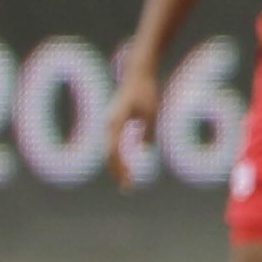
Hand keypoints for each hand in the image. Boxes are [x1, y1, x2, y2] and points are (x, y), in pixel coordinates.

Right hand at [105, 73, 160, 192]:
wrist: (138, 73)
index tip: (128, 183)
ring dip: (118, 165)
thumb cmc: (146, 91)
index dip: (120, 169)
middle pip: (110, 154)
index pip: (114, 152)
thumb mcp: (151, 113)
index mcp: (116, 122)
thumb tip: (144, 149)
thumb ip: (147, 131)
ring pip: (111, 150)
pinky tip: (126, 166)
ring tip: (126, 180)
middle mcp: (109, 123)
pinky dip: (119, 156)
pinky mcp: (115, 121)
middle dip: (118, 171)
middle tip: (128, 188)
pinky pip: (115, 143)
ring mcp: (110, 122)